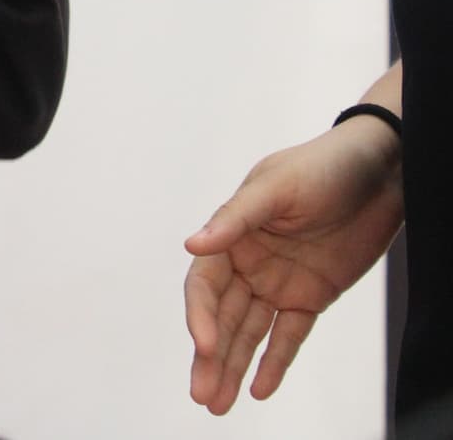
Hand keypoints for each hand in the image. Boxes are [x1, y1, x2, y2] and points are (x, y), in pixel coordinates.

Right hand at [182, 119, 402, 413]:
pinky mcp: (311, 296)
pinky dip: (275, 361)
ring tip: (218, 405)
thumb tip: (191, 244)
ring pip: (250, 332)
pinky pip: (289, 335)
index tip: (207, 346)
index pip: (205, 284)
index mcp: (232, 234)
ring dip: (234, 367)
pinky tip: (260, 389)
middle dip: (210, 357)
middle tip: (201, 394)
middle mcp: (249, 262)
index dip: (201, 316)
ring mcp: (278, 281)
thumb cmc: (322, 167)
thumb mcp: (276, 188)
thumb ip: (234, 219)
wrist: (381, 171)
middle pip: (222, 316)